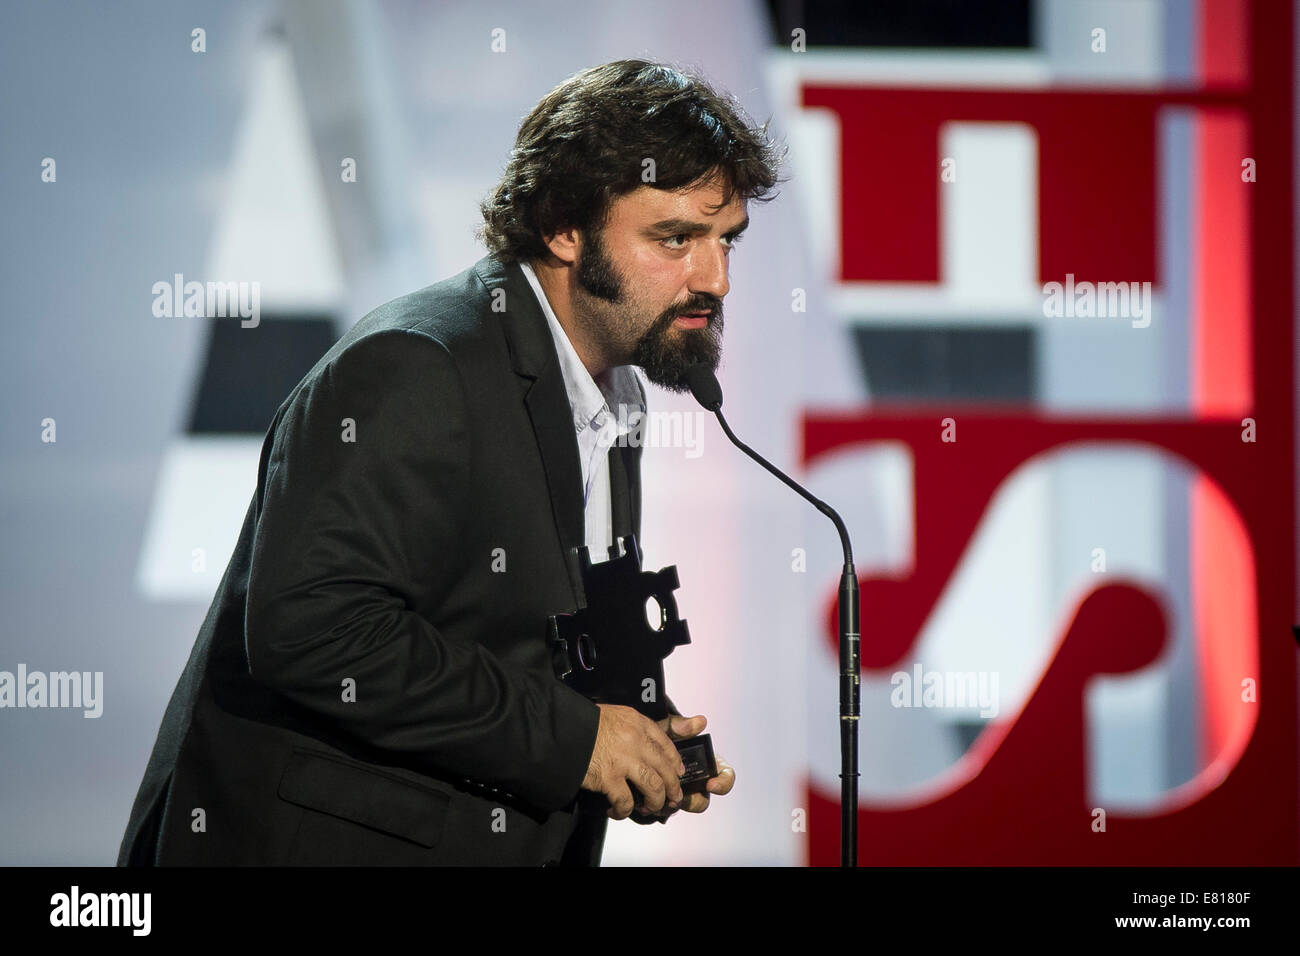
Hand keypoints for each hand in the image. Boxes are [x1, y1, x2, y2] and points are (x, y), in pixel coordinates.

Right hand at [581, 703, 684, 819]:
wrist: (559, 729)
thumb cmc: (581, 724)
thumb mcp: (612, 716)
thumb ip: (630, 728)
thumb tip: (642, 748)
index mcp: (636, 721)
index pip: (665, 742)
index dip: (675, 761)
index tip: (677, 772)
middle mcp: (634, 738)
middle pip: (665, 768)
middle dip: (672, 788)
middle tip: (672, 798)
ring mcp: (623, 759)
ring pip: (653, 787)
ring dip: (655, 802)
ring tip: (650, 808)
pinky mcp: (608, 777)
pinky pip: (626, 802)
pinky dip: (623, 811)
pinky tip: (617, 811)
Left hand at [630, 713, 734, 822]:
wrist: (629, 745)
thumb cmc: (653, 734)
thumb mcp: (664, 728)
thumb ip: (680, 725)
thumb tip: (700, 721)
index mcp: (704, 762)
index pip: (725, 776)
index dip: (723, 783)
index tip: (711, 784)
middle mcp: (695, 781)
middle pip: (702, 800)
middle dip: (691, 801)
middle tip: (677, 798)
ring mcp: (679, 792)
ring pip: (681, 806)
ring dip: (671, 805)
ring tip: (657, 797)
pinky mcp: (662, 799)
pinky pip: (663, 809)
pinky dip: (655, 806)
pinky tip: (644, 798)